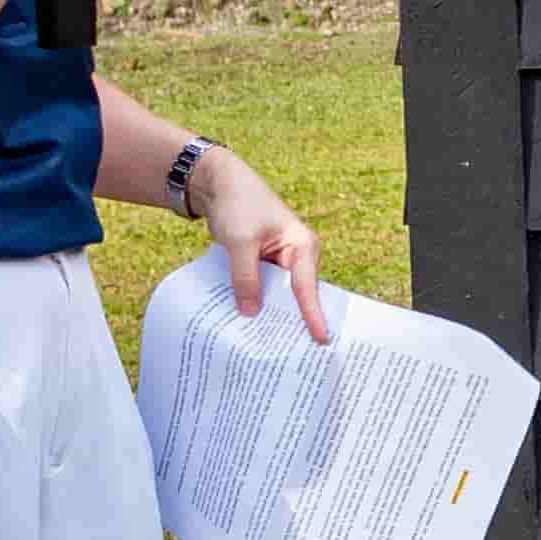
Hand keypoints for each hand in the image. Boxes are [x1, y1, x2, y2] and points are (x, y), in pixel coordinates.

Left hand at [189, 146, 331, 341]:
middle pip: (298, 296)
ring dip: (272, 313)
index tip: (320, 339)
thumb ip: (245, 277)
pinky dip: (257, 303)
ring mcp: (282, 263)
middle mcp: (298, 256)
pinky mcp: (265, 266)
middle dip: (294, 321)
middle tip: (296, 353)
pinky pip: (265, 290)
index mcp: (302, 246)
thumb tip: (251, 312)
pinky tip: (249, 323)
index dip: (312, 315)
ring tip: (271, 346)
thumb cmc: (238, 205)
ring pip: (280, 296)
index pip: (306, 286)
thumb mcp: (240, 242)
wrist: (220, 185)